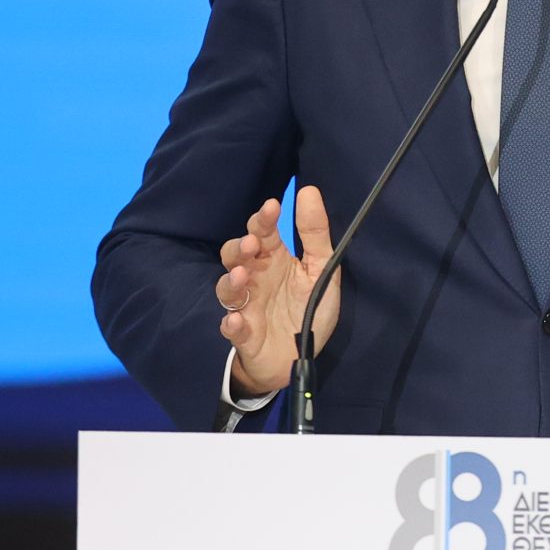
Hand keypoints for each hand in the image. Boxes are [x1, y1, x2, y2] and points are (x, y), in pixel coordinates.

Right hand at [215, 185, 337, 396]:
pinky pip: (231, 328)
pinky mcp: (243, 335)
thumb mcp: (321, 270)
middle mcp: (255, 279)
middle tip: (253, 243)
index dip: (263, 219)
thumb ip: (316, 234)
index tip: (272, 206)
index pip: (263, 232)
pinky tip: (236, 320)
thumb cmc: (306, 310)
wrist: (298, 358)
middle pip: (236, 255)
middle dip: (240, 248)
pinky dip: (231, 324)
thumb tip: (309, 191)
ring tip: (241, 274)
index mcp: (274, 260)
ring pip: (227, 288)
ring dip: (231, 281)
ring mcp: (246, 306)